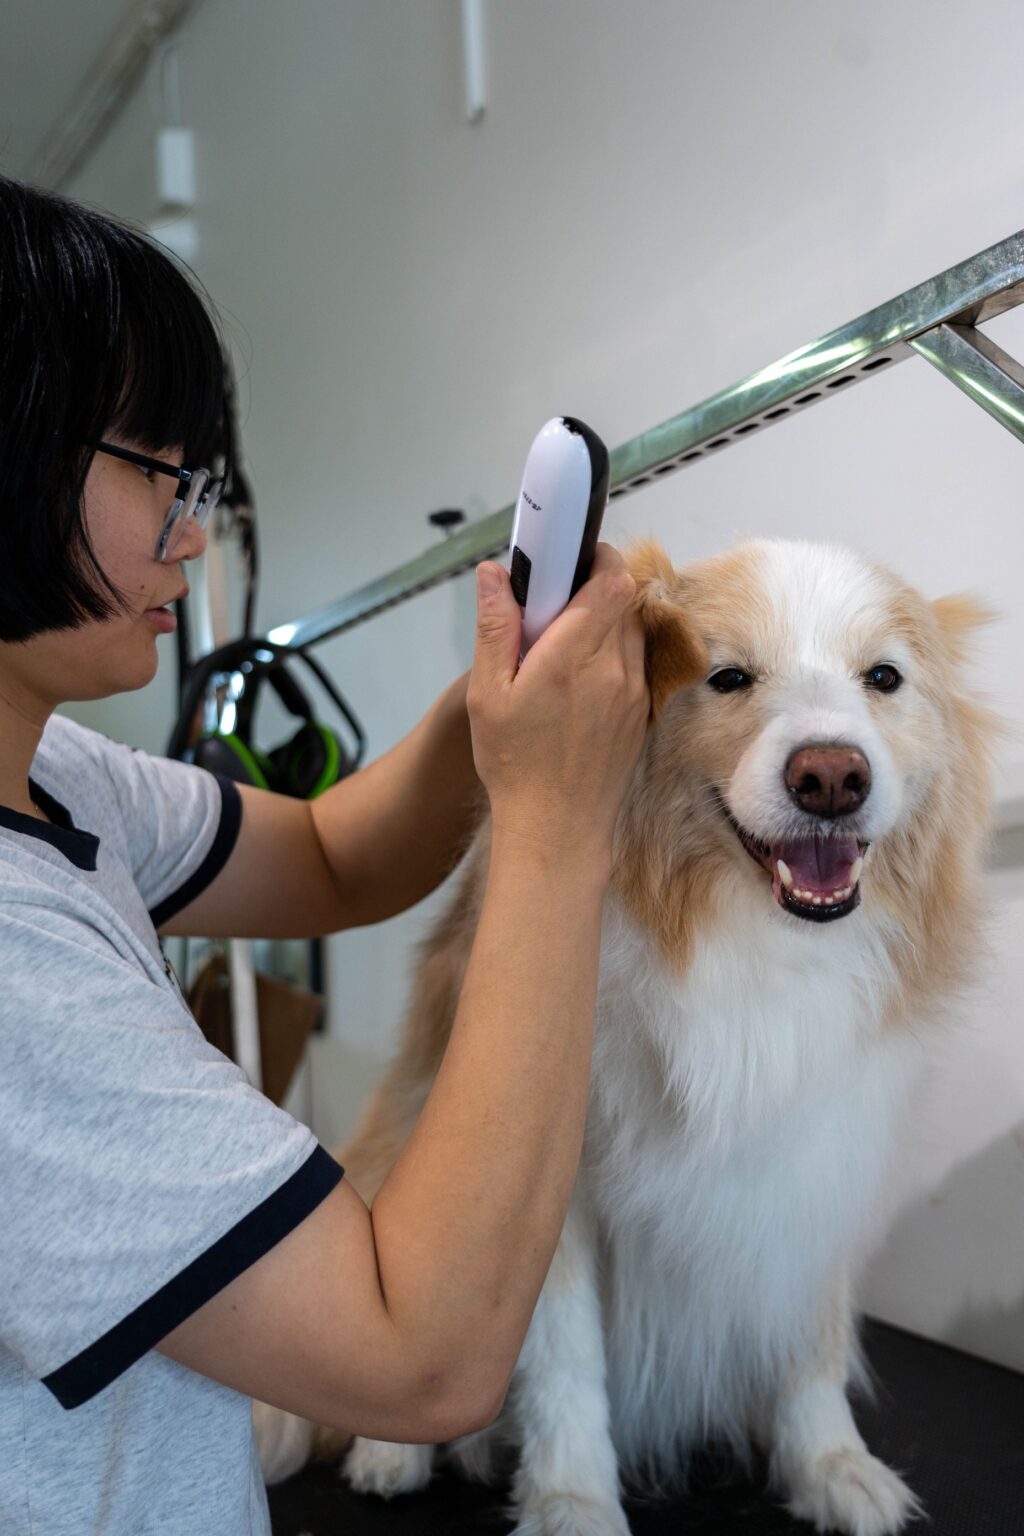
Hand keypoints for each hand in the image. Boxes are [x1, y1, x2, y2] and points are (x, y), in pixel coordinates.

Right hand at [466, 543, 648, 866]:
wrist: (557, 829)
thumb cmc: (515, 765)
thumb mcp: (487, 693)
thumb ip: (496, 626)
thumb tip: (496, 573)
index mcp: (574, 656)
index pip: (612, 579)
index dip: (596, 558)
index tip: (569, 561)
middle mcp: (615, 668)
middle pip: (625, 599)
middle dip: (594, 589)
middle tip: (555, 605)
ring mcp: (635, 691)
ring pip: (632, 630)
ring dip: (605, 622)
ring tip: (564, 645)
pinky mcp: (642, 713)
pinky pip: (635, 663)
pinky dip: (612, 655)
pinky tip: (578, 680)